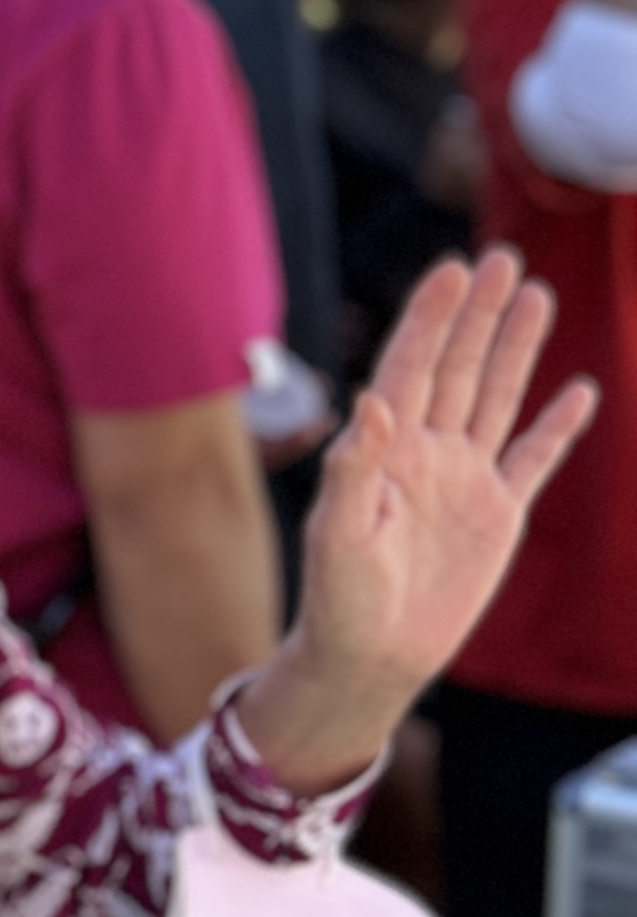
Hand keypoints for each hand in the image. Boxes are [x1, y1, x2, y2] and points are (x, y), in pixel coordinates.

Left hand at [239, 251, 595, 791]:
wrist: (370, 657)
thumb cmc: (338, 596)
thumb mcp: (339, 531)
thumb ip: (356, 467)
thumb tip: (370, 401)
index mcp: (384, 447)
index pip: (410, 366)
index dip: (431, 318)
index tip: (453, 269)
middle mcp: (426, 451)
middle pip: (458, 367)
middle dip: (479, 315)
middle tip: (503, 259)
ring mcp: (465, 479)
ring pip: (496, 398)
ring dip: (516, 349)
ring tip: (537, 295)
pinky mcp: (498, 515)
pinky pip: (534, 459)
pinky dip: (556, 428)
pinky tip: (579, 389)